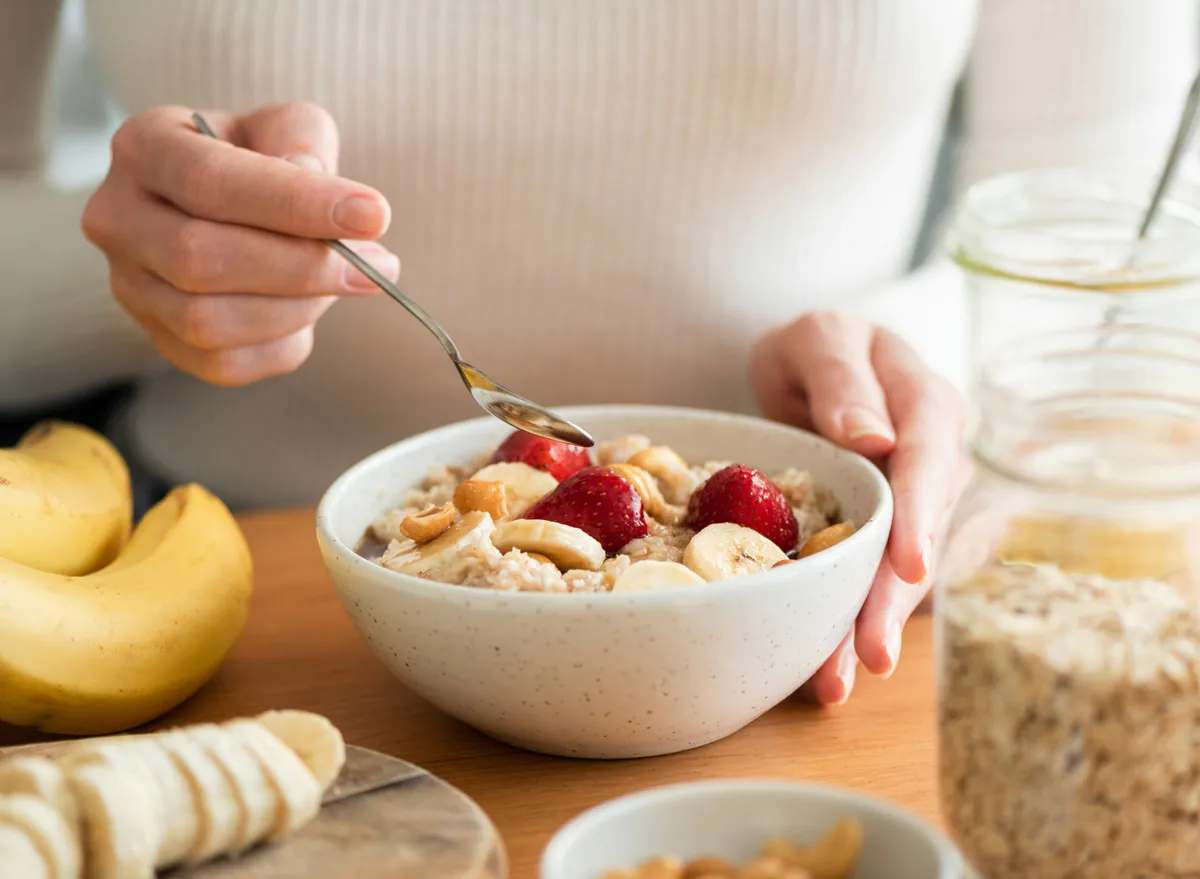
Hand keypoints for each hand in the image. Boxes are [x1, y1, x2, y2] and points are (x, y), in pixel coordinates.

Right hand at [83, 102, 399, 385]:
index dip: (296, 203)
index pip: (210, 182)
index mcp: (144, 148)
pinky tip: (310, 311)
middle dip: (302, 267)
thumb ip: (300, 140)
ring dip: (298, 308)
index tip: (373, 215)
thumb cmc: (261, 162)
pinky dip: (283, 343)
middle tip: (377, 264)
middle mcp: (118, 219)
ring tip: (350, 281)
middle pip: (200, 260)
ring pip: (209, 322)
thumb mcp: (285, 127)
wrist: (230, 211)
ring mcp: (131, 287)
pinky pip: (225, 364)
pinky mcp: (160, 341)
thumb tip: (309, 178)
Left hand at [749, 311, 965, 703]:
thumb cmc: (818, 347)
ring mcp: (914, 505)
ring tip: (836, 683)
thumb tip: (875, 437)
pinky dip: (849, 622)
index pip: (930, 462)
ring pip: (899, 572)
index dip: (921, 515)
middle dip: (895, 598)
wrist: (811, 367)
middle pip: (921, 534)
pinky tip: (826, 668)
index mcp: (926, 405)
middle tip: (872, 654)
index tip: (909, 565)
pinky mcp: (887, 537)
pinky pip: (873, 581)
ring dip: (869, 626)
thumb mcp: (819, 337)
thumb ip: (841, 376)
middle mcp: (933, 462)